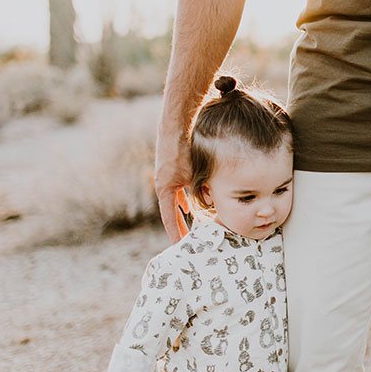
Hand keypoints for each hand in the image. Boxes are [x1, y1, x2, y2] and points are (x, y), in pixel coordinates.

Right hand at [155, 125, 192, 243]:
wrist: (176, 126)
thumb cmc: (183, 149)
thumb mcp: (192, 174)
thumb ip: (197, 190)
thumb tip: (207, 204)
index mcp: (165, 189)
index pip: (169, 217)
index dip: (175, 232)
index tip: (178, 245)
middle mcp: (163, 185)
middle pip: (171, 212)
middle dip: (178, 226)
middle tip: (185, 242)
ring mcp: (166, 177)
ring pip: (175, 200)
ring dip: (181, 213)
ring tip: (189, 229)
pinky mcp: (171, 169)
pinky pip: (176, 190)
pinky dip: (183, 198)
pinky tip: (187, 205)